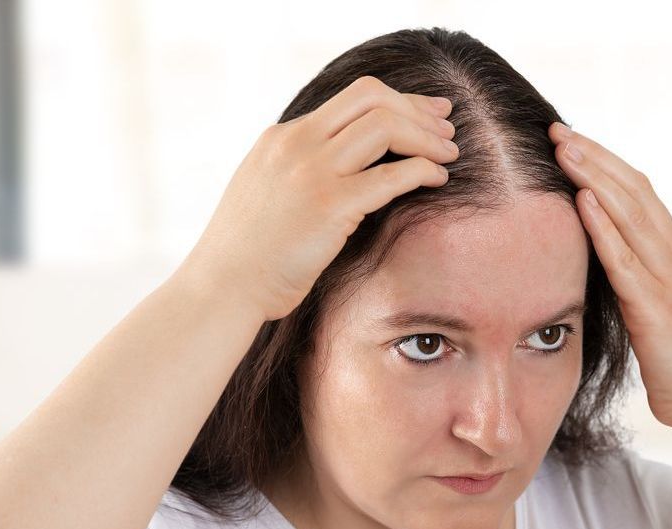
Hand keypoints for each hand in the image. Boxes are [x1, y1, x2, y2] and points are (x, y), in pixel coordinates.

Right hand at [182, 75, 458, 321]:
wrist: (222, 288)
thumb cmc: (245, 256)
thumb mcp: (264, 194)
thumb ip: (295, 172)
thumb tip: (342, 170)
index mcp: (280, 138)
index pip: (352, 98)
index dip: (398, 101)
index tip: (425, 115)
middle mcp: (295, 145)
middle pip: (372, 98)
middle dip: (417, 109)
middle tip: (446, 128)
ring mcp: (311, 172)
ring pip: (386, 126)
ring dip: (427, 138)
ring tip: (449, 155)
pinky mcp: (329, 207)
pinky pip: (392, 175)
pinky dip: (423, 170)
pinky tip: (438, 179)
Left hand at [548, 121, 671, 430]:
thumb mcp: (653, 301)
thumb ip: (633, 271)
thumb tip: (597, 248)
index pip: (638, 192)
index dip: (605, 161)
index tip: (571, 138)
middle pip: (633, 191)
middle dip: (594, 157)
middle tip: (557, 129)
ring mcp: (668, 278)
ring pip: (629, 215)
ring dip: (594, 178)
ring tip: (563, 150)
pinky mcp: (655, 308)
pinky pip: (625, 260)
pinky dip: (603, 227)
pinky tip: (583, 202)